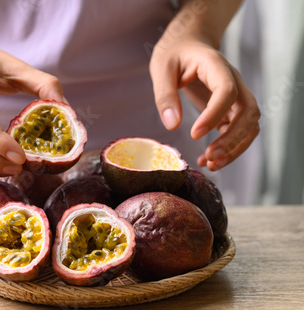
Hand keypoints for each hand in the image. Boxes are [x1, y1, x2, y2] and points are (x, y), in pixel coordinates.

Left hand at [150, 33, 259, 170]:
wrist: (187, 44)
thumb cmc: (174, 54)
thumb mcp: (161, 68)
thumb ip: (165, 95)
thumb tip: (172, 125)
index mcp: (216, 66)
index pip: (227, 91)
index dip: (214, 114)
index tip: (194, 134)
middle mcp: (233, 81)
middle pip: (249, 111)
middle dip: (233, 138)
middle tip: (209, 156)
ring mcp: (236, 96)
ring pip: (250, 124)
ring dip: (235, 147)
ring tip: (211, 164)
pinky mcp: (230, 109)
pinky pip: (239, 131)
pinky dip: (229, 148)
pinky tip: (207, 160)